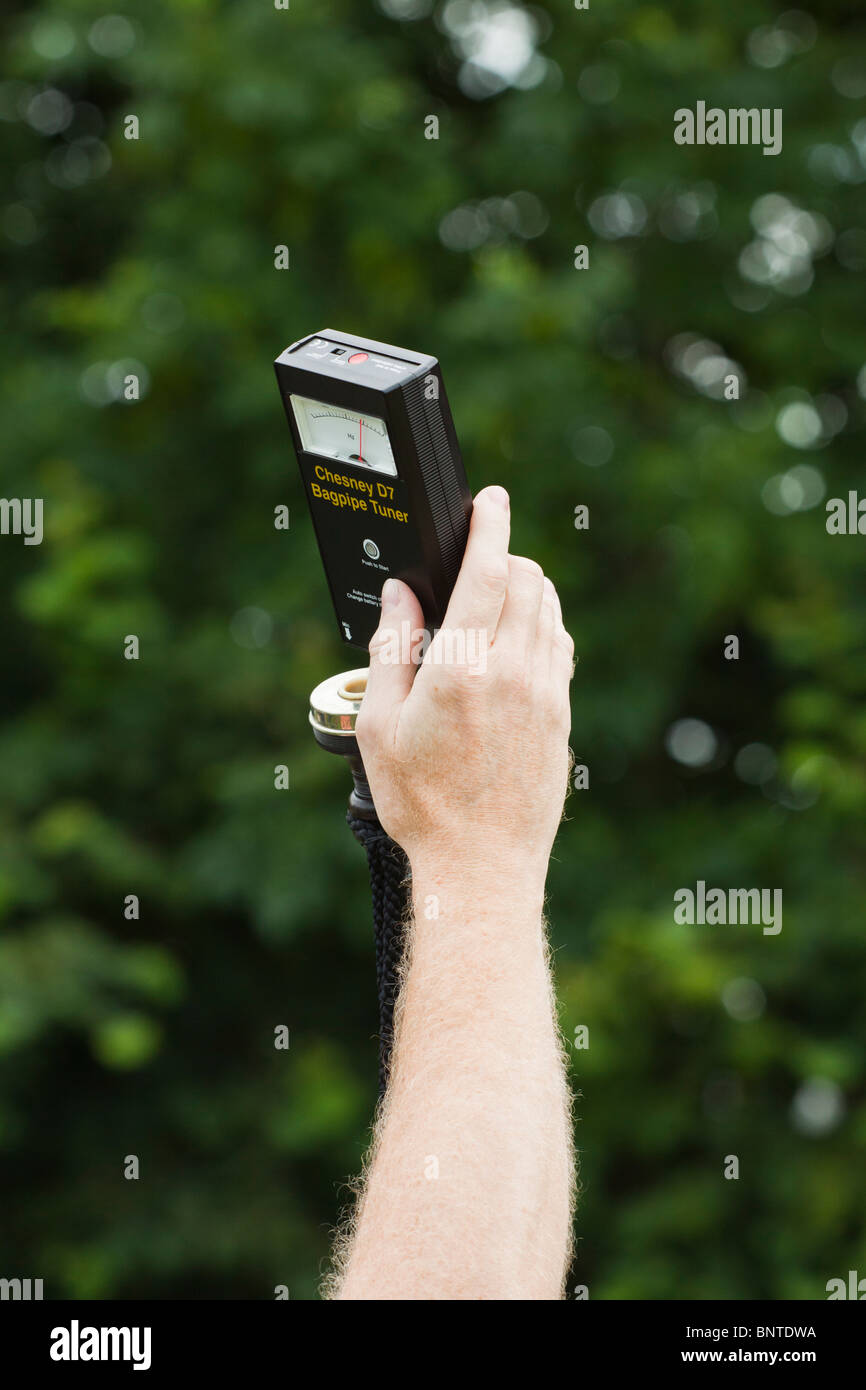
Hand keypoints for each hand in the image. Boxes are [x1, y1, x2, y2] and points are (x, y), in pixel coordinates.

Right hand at [354, 485, 574, 885]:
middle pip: (528, 581)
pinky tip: (518, 643)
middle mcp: (514, 674)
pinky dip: (543, 626)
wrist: (481, 866)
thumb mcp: (380, 726)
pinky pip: (560, 648)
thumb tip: (401, 593)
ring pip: (549, 610)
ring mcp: (546, 695)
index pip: (490, 572)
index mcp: (462, 669)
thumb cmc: (421, 802)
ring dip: (526, 588)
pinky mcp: (562, 718)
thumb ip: (392, 648)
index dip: (492, 525)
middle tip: (477, 564)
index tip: (491, 498)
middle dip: (505, 557)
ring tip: (494, 601)